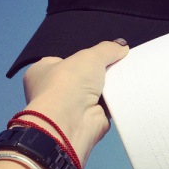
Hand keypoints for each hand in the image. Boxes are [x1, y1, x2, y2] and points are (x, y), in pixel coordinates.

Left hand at [22, 40, 128, 166]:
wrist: (69, 122)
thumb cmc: (69, 82)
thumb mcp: (90, 56)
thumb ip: (107, 49)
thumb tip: (122, 46)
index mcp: (41, 73)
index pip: (62, 61)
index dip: (81, 57)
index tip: (101, 55)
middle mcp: (52, 91)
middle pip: (82, 77)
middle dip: (99, 73)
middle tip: (117, 64)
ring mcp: (69, 108)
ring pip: (95, 92)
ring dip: (109, 87)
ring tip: (126, 76)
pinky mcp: (87, 120)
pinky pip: (105, 107)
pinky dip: (115, 102)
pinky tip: (127, 92)